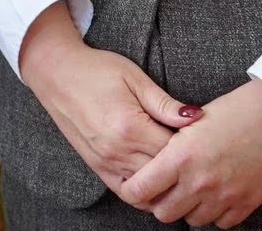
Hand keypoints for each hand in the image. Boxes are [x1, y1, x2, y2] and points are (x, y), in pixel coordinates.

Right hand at [19, 3, 200, 189]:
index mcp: (130, 127)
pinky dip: (145, 191)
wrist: (55, 73)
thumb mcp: (134, 77)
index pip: (175, 151)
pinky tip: (158, 181)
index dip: (194, 147)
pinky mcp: (97, 167)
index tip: (206, 140)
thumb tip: (197, 118)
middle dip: (185, 168)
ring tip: (182, 170)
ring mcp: (105, 162)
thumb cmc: (96, 69)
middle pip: (164, 174)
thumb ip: (165, 103)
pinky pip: (127, 192)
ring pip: (148, 188)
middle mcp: (117, 151)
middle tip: (200, 157)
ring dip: (167, 182)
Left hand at [117, 78, 261, 227]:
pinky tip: (217, 194)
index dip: (132, 190)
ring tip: (194, 188)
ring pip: (192, 221)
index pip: (140, 189)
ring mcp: (225, 196)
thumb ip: (171, 149)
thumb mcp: (193, 123)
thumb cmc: (235, 110)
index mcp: (181, 156)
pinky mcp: (247, 204)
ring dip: (189, 208)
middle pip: (164, 213)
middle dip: (161, 202)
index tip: (135, 185)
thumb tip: (152, 167)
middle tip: (166, 189)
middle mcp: (200, 180)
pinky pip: (222, 224)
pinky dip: (216, 213)